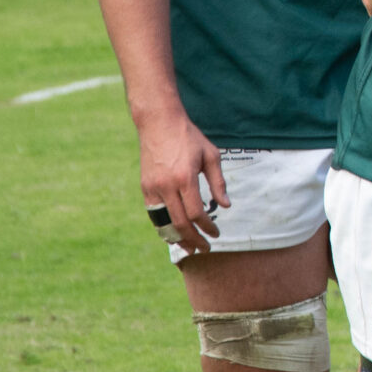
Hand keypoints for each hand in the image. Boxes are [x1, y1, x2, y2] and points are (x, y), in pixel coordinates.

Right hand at [138, 111, 225, 252]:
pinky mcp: (145, 187)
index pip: (197, 213)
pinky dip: (164, 227)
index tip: (216, 234)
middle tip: (205, 248)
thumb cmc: (189, 137)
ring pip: (164, 223)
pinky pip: (154, 214)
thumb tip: (226, 206)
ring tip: (189, 248)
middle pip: (180, 223)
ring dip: (177, 238)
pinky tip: (174, 234)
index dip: (207, 227)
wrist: (158, 123)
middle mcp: (166, 186)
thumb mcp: (211, 155)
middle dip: (194, 239)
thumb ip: (218, 182)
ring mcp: (153, 188)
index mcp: (185, 178)